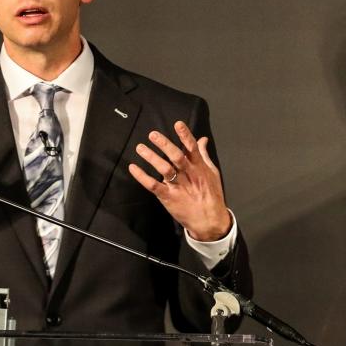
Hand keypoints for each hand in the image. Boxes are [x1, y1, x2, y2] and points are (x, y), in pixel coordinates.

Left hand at [129, 121, 231, 241]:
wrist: (210, 221)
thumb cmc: (212, 195)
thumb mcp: (212, 173)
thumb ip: (204, 155)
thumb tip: (202, 139)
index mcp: (199, 168)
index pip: (192, 149)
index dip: (185, 136)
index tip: (177, 124)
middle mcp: (189, 175)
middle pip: (176, 157)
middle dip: (165, 145)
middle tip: (152, 135)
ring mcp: (178, 187)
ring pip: (164, 169)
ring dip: (151, 158)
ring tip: (140, 148)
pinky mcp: (168, 197)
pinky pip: (153, 185)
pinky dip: (142, 177)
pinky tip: (133, 168)